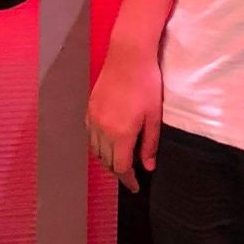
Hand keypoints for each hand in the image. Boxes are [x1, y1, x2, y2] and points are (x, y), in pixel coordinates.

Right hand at [86, 42, 161, 192]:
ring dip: (107, 160)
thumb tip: (148, 166)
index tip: (136, 187)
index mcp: (121, 134)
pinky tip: (107, 144)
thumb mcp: (154, 116)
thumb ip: (149, 143)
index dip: (128, 180)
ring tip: (119, 161)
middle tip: (130, 175)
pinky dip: (98, 146)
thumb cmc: (147, 84)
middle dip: (118, 172)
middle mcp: (103, 130)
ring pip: (96, 151)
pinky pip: (90, 136)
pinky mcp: (89, 109)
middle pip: (106, 162)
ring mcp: (93, 119)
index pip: (121, 167)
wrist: (128, 56)